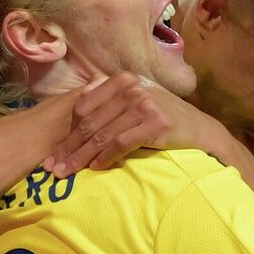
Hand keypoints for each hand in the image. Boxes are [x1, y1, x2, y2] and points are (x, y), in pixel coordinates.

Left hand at [44, 72, 221, 175]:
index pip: (84, 105)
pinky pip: (121, 142)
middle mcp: (132, 89)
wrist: (201, 131)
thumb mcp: (137, 101)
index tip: (54, 151)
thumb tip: (77, 105)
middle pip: (90, 122)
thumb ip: (110, 99)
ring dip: (81, 156)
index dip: (67, 131)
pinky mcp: (154, 123)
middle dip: (69, 147)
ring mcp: (144, 105)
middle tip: (53, 167)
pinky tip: (95, 168)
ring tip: (67, 172)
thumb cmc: (165, 119)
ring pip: (102, 134)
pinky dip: (105, 157)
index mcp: (123, 81)